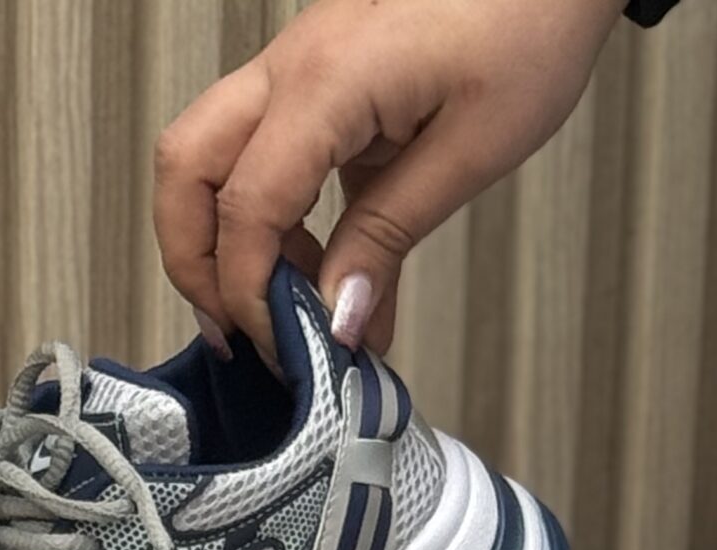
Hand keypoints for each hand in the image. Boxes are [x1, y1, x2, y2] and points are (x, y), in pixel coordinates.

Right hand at [154, 0, 617, 362]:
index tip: (286, 350)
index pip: (245, 208)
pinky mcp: (317, 81)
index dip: (250, 292)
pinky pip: (265, 157)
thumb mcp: (471, 150)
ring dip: (229, 243)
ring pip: (209, 159)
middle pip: (187, 170)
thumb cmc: (530, 21)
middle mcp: (291, 66)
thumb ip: (390, 235)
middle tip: (243, 331)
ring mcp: (297, 67)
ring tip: (290, 312)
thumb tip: (337, 316)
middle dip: (196, 263)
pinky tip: (324, 274)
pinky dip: (276, 223)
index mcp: (325, 81)